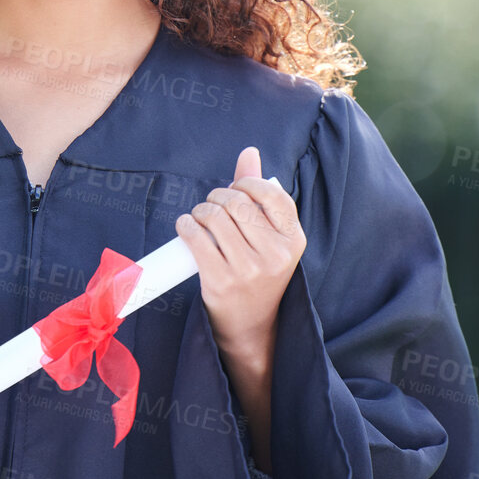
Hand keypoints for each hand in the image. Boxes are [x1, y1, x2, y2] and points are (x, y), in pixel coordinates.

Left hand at [175, 146, 305, 360]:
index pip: (272, 194)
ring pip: (214, 216)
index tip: (234, 189)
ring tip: (198, 218)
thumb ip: (260, 194)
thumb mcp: (269, 237)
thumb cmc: (258, 271)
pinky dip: (185, 225)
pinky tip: (186, 227)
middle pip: (237, 202)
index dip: (247, 184)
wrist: (249, 325)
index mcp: (293, 240)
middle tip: (211, 207)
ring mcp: (249, 269)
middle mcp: (276, 254)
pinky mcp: (222, 281)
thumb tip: (249, 153)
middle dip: (217, 197)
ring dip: (199, 211)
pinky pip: (196, 237)